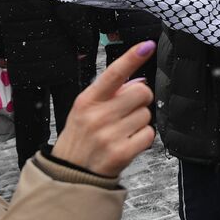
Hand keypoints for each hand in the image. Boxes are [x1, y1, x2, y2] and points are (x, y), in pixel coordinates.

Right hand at [50, 40, 155, 174]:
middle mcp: (98, 115)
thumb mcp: (85, 110)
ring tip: (122, 132)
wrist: (70, 174)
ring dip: (140, 122)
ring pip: (147, 114)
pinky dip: (142, 139)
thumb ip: (110, 94)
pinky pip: (148, 135)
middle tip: (127, 112)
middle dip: (140, 100)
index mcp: (87, 100)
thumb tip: (140, 81)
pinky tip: (127, 143)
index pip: (113, 73)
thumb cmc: (80, 138)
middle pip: (141, 92)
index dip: (132, 58)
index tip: (147, 46)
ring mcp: (110, 135)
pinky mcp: (121, 152)